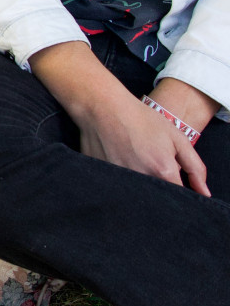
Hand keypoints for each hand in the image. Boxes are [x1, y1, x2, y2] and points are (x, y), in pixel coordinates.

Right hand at [77, 90, 209, 196]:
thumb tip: (204, 192)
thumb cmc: (141, 119)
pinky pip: (116, 186)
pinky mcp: (102, 177)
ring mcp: (119, 180)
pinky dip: (120, 178)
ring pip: (136, 193)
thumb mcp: (177, 138)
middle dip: (158, 187)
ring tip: (133, 158)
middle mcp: (141, 179)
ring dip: (139, 182)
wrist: (103, 107)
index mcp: (162, 170)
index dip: (179, 190)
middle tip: (150, 163)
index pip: (178, 196)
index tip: (172, 177)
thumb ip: (195, 167)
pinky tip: (117, 157)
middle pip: (156, 198)